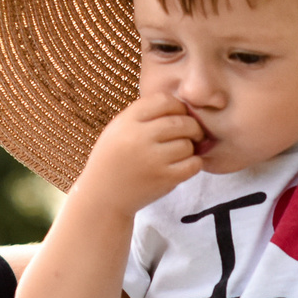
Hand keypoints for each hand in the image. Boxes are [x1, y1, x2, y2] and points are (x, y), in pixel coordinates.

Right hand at [70, 91, 206, 216]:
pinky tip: (184, 165)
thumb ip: (144, 115)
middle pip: (181, 122)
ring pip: (187, 144)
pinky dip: (194, 163)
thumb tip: (182, 106)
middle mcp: (139, 137)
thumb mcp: (118, 129)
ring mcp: (152, 159)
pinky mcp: (164, 179)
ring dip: (190, 147)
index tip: (179, 115)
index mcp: (127, 121)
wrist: (103, 196)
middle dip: (192, 127)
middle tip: (192, 133)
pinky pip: (193, 164)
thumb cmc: (114, 160)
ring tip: (179, 153)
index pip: (164, 101)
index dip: (178, 106)